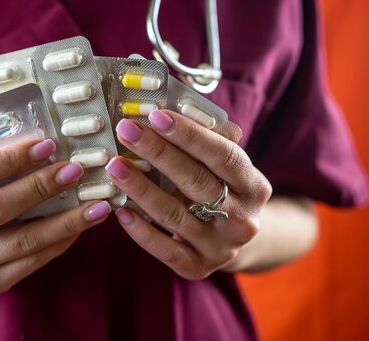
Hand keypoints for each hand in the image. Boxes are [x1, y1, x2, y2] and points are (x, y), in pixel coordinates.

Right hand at [0, 139, 110, 295]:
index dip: (12, 158)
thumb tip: (51, 146)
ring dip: (65, 221)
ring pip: (23, 241)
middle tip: (75, 171)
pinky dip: (61, 241)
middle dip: (40, 187)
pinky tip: (81, 226)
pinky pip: (32, 262)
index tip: (48, 145)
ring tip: (97, 205)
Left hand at [105, 110, 271, 279]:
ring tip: (114, 166)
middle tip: (125, 131)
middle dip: (157, 153)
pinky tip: (119, 209)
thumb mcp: (224, 164)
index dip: (189, 135)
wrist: (232, 239)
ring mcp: (221, 247)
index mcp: (254, 185)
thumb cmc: (220, 188)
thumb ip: (206, 137)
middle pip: (196, 182)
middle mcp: (243, 219)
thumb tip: (165, 101)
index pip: (223, 155)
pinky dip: (140, 230)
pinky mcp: (198, 267)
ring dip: (140, 188)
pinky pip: (164, 249)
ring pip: (174, 215)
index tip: (155, 115)